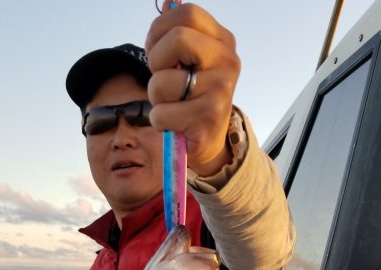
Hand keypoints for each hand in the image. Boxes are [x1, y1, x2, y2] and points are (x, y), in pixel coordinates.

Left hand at [145, 1, 239, 175]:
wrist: (210, 140)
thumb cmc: (193, 96)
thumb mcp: (189, 61)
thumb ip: (177, 32)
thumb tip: (167, 1)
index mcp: (222, 40)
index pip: (187, 13)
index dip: (160, 29)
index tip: (156, 49)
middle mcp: (227, 61)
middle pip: (177, 41)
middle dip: (156, 62)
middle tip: (162, 78)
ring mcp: (220, 90)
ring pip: (162, 83)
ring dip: (156, 98)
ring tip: (172, 105)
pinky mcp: (207, 118)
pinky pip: (162, 114)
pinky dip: (159, 121)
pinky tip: (175, 123)